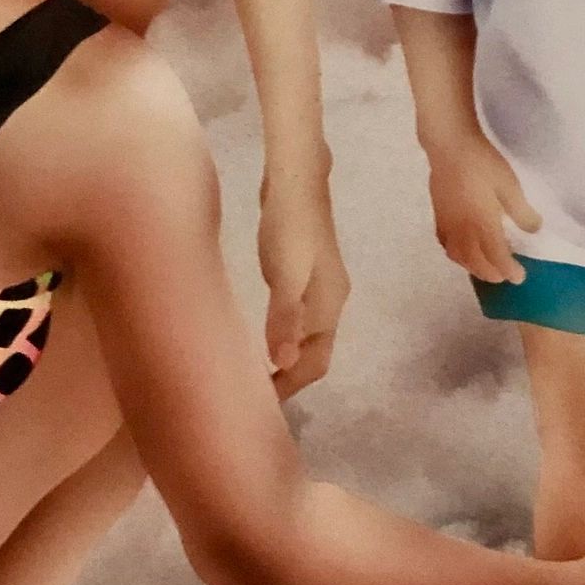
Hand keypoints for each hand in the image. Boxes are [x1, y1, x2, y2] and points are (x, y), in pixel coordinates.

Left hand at [257, 180, 350, 399]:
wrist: (297, 179)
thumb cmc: (290, 226)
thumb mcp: (285, 273)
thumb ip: (285, 317)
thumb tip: (283, 364)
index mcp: (329, 307)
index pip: (315, 364)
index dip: (290, 387)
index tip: (258, 404)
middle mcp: (331, 303)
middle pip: (315, 355)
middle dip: (290, 378)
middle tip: (253, 393)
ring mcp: (321, 288)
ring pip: (308, 338)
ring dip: (286, 358)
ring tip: (253, 371)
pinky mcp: (306, 275)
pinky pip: (299, 320)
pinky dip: (283, 336)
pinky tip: (262, 335)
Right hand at [428, 135, 540, 284]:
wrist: (449, 146)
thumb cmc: (483, 163)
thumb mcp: (510, 185)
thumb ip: (522, 211)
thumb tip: (534, 229)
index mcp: (483, 224)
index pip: (497, 257)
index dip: (508, 270)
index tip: (520, 277)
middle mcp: (463, 230)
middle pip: (476, 262)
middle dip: (491, 274)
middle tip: (505, 276)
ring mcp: (448, 224)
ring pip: (458, 257)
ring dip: (473, 268)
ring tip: (485, 268)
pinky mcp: (438, 216)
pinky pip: (445, 244)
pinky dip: (456, 254)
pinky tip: (462, 251)